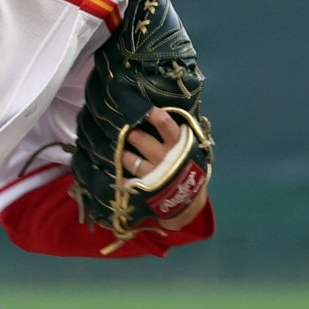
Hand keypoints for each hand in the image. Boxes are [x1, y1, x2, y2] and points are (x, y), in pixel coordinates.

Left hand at [122, 106, 208, 229]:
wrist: (190, 200)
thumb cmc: (187, 166)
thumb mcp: (189, 148)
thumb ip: (178, 132)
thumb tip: (160, 112)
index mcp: (178, 145)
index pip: (164, 123)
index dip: (151, 114)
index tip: (141, 108)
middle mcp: (165, 158)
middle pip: (142, 140)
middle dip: (131, 133)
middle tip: (126, 130)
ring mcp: (154, 174)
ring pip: (131, 160)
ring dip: (123, 153)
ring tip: (120, 150)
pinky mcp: (146, 189)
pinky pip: (128, 181)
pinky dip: (122, 178)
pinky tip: (117, 175)